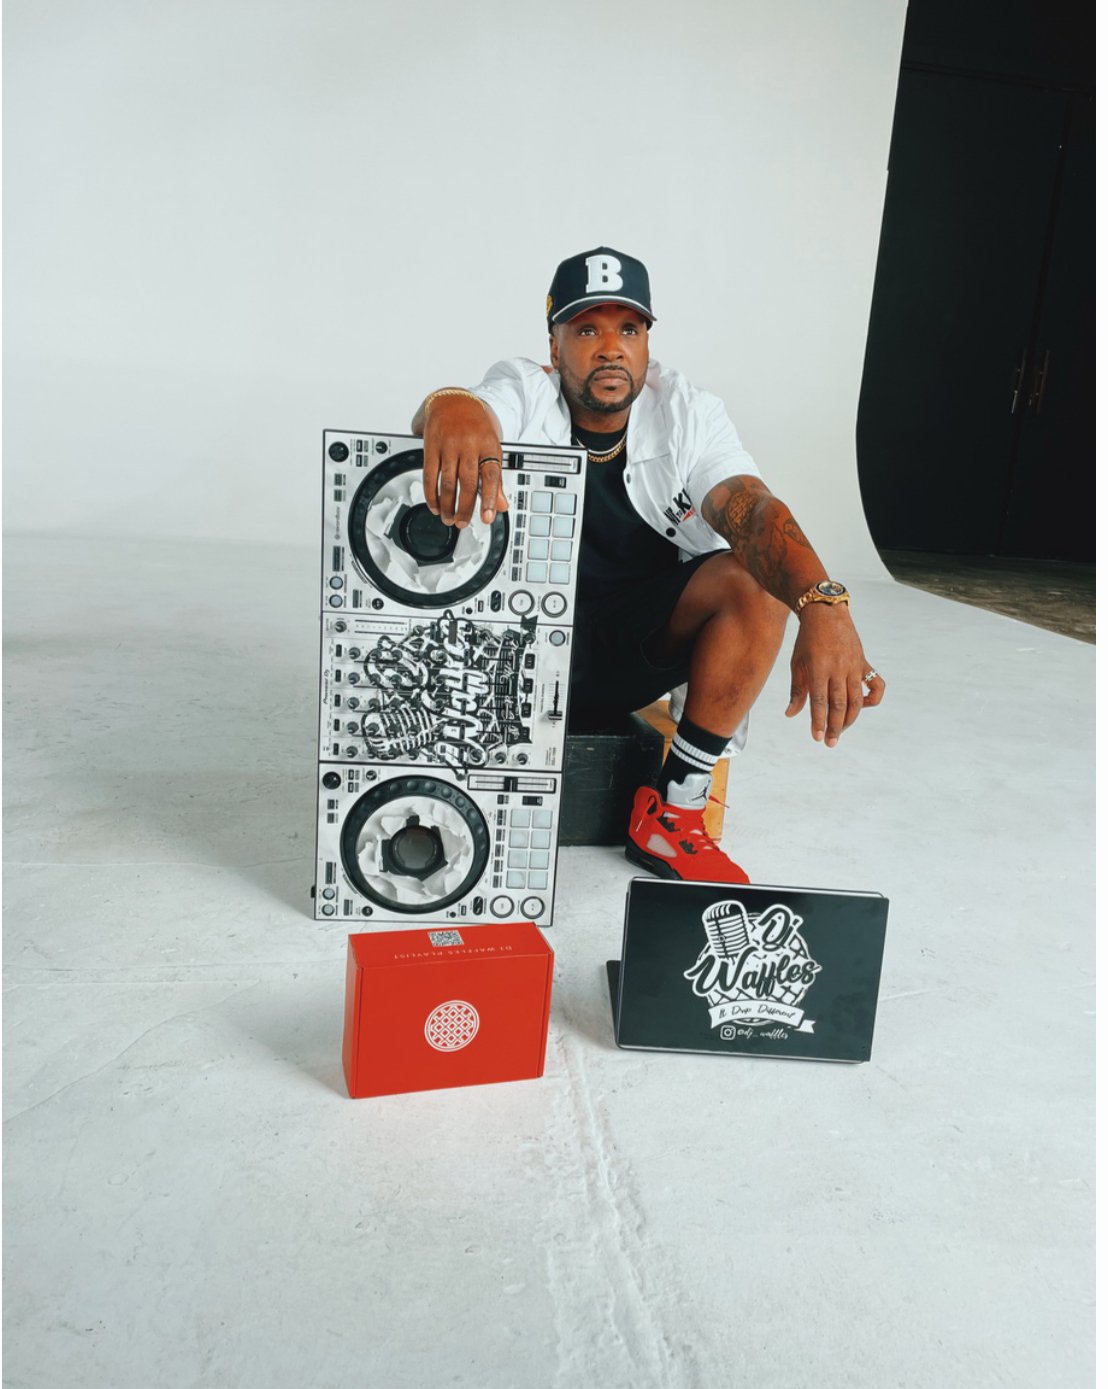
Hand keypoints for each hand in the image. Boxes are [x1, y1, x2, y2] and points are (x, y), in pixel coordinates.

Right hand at [421, 395, 508, 527]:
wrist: (454, 399)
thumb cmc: (476, 426)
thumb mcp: (492, 448)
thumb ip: (496, 479)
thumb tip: (501, 506)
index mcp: (489, 445)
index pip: (491, 476)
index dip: (489, 498)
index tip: (487, 517)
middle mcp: (470, 444)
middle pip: (468, 482)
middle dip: (465, 508)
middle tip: (462, 523)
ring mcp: (450, 444)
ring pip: (448, 481)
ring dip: (448, 505)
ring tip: (448, 518)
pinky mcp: (432, 444)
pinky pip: (430, 474)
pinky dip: (431, 493)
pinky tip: (435, 505)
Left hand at [784, 605, 885, 747]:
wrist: (826, 612)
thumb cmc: (807, 640)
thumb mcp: (797, 663)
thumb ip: (796, 690)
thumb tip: (790, 715)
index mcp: (819, 668)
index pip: (819, 701)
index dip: (818, 721)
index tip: (817, 737)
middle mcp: (838, 668)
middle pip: (839, 704)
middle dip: (835, 727)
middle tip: (830, 743)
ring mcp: (854, 665)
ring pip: (856, 699)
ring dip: (850, 719)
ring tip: (840, 731)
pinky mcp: (864, 662)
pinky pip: (876, 685)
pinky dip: (873, 699)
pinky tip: (862, 708)